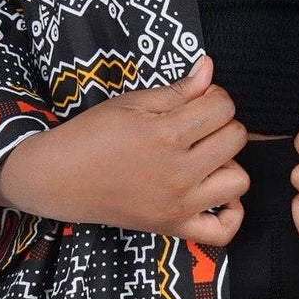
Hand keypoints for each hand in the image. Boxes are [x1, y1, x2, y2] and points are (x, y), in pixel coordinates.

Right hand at [0, 54, 248, 245]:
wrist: (59, 179)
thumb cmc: (91, 135)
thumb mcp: (131, 103)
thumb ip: (177, 90)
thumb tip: (209, 68)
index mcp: (167, 134)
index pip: (223, 106)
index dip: (214, 96)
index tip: (197, 101)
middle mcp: (178, 171)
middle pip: (235, 138)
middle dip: (222, 124)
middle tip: (198, 126)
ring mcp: (179, 203)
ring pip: (239, 180)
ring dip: (228, 164)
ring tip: (205, 158)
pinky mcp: (174, 226)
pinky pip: (223, 231)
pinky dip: (231, 215)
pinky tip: (218, 196)